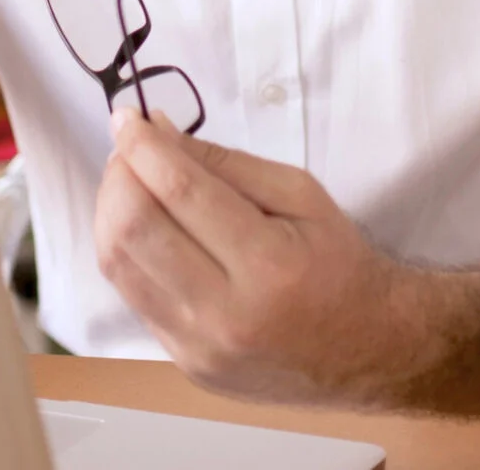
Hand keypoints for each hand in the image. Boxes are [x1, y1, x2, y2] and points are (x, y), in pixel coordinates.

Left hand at [96, 108, 416, 406]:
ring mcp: (199, 346)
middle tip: (128, 149)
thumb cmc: (339, 263)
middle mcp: (226, 313)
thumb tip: (158, 133)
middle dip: (118, 175)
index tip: (127, 117)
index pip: (181, 192)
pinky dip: (126, 250)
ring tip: (129, 182)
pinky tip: (143, 227)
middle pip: (134, 230)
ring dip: (110, 210)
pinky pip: (132, 294)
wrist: (370, 352)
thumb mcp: (300, 195)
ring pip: (118, 264)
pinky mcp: (185, 362)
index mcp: (268, 265)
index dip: (143, 147)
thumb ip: (225, 162)